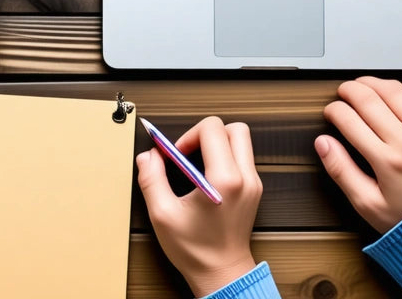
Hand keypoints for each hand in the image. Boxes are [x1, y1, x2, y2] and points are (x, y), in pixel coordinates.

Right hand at [137, 117, 262, 296]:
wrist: (222, 273)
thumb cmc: (197, 250)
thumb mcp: (163, 214)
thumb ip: (151, 179)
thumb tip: (148, 157)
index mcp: (224, 180)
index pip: (213, 129)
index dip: (188, 134)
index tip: (174, 152)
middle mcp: (245, 178)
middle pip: (234, 128)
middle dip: (206, 133)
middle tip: (188, 152)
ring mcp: (253, 184)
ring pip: (241, 141)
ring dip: (217, 144)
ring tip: (196, 164)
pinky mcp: (253, 189)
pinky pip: (241, 158)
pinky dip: (223, 158)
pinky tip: (205, 177)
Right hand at [318, 77, 401, 232]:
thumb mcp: (372, 206)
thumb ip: (342, 172)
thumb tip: (323, 144)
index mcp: (387, 161)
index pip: (348, 119)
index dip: (334, 110)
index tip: (331, 111)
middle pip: (370, 99)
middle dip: (350, 90)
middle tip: (344, 91)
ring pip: (398, 91)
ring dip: (377, 84)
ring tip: (368, 85)